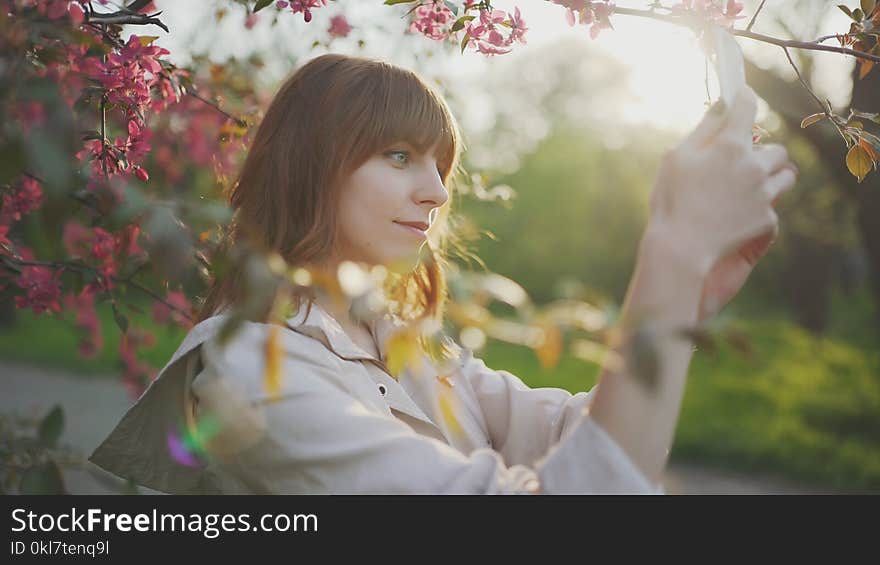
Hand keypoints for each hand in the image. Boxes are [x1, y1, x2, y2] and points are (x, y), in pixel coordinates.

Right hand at [647, 87, 797, 277]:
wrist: (681, 248)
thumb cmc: (671, 201)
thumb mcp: (676, 158)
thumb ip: (702, 129)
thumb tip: (720, 106)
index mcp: (729, 146)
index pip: (746, 108)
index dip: (744, 97)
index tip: (743, 95)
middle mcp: (753, 166)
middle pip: (777, 148)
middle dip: (764, 154)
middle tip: (745, 164)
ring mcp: (763, 194)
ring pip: (786, 175)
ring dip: (773, 177)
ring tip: (751, 188)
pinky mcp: (767, 219)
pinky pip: (773, 206)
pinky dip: (760, 207)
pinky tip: (739, 215)